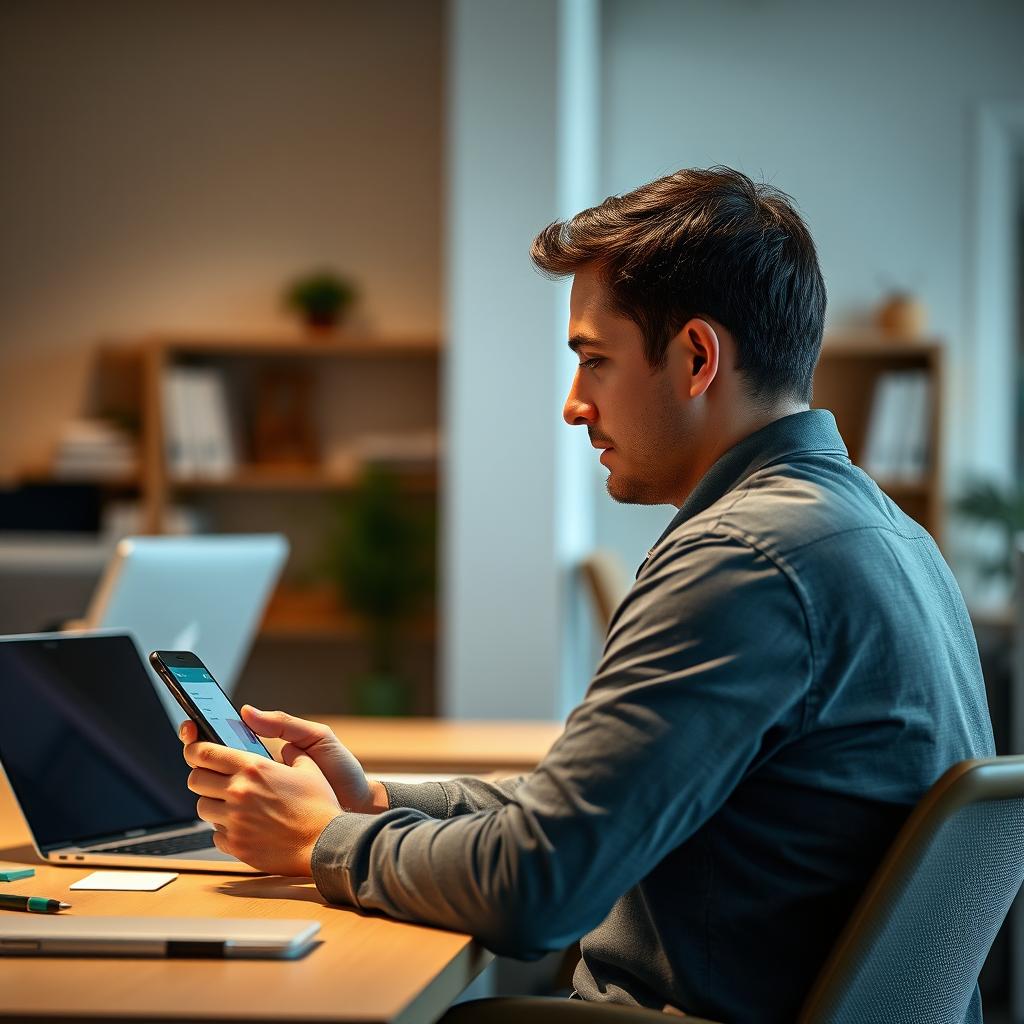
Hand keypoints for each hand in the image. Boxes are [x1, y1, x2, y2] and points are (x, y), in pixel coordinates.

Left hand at [179, 733, 341, 876]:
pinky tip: (243, 827)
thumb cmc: (319, 805)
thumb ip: (291, 752)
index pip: (205, 753)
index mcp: (254, 768)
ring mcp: (235, 820)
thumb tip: (284, 746)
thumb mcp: (309, 767)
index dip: (194, 749)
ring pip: (201, 808)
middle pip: (194, 780)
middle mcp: (239, 792)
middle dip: (201, 777)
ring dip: (212, 804)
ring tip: (231, 804)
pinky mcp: (236, 845)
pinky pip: (215, 834)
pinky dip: (224, 830)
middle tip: (215, 779)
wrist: (326, 843)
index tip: (194, 750)